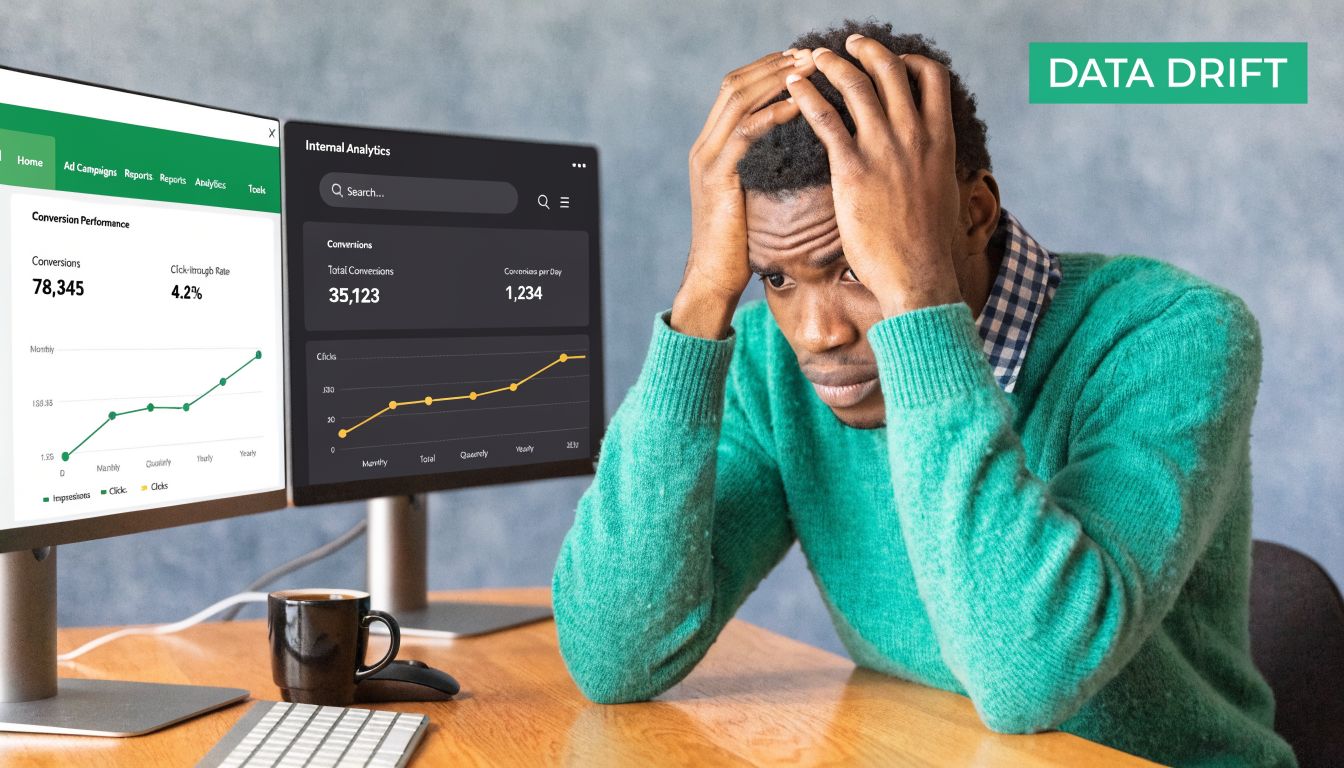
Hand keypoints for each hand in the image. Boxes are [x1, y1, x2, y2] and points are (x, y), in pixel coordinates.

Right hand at [671, 51, 813, 338]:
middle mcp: (704, 146)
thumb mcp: (751, 196)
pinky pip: (745, 134)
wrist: (713, 277)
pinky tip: (797, 105)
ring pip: (738, 101)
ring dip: (775, 80)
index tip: (802, 58)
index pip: (735, 90)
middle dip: (774, 65)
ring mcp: (707, 160)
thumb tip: (800, 150)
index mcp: (711, 147)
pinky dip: (771, 114)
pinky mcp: (717, 177)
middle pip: (735, 85)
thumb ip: (764, 168)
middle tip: (809, 53)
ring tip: (808, 68)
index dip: (767, 69)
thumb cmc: (739, 245)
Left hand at [785, 37, 962, 317]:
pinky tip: (792, 88)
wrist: (917, 275)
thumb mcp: (941, 192)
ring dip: (831, 63)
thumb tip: (928, 160)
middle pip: (890, 70)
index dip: (909, 60)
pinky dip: (807, 96)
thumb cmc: (927, 244)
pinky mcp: (852, 169)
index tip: (891, 60)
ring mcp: (884, 150)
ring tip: (811, 57)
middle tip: (848, 44)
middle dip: (866, 50)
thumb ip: (932, 165)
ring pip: (856, 85)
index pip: (932, 76)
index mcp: (940, 138)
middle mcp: (914, 135)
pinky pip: (825, 119)